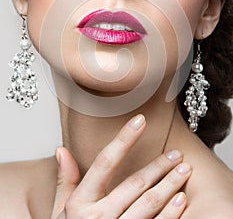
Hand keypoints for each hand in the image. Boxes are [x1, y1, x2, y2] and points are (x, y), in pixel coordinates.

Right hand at [52, 114, 191, 218]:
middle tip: (176, 153)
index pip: (105, 162)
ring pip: (148, 204)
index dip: (124, 139)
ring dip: (169, 185)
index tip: (140, 120)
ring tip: (184, 170)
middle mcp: (98, 218)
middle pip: (134, 183)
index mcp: (80, 203)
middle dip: (158, 166)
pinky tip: (181, 200)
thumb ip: (65, 180)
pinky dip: (170, 214)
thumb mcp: (62, 211)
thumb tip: (62, 150)